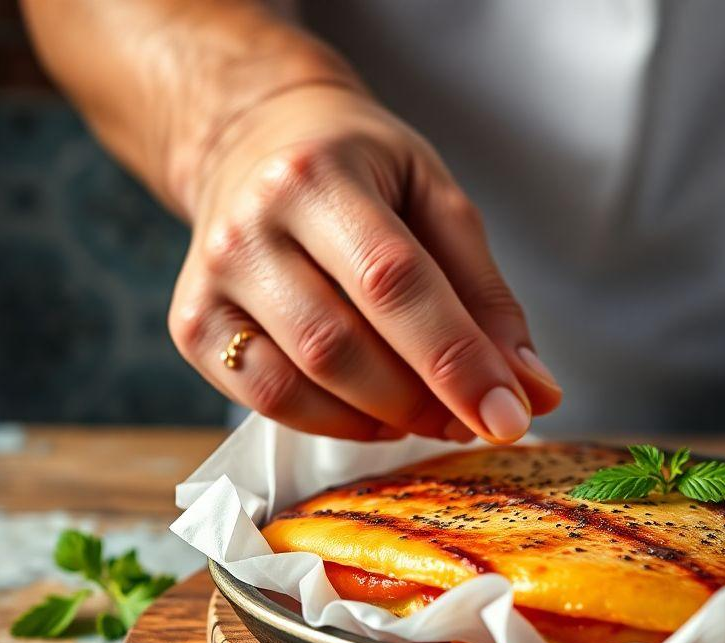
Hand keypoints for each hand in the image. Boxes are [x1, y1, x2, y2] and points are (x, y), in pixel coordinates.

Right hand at [168, 85, 560, 441]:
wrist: (252, 140)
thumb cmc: (362, 171)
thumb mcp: (438, 201)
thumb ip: (487, 297)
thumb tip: (534, 392)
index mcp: (319, 175)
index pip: (394, 283)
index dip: (456, 360)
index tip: (510, 415)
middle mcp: (249, 226)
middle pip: (342, 346)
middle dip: (423, 400)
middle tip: (475, 415)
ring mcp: (210, 279)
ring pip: (300, 384)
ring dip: (383, 418)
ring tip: (429, 409)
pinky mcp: (190, 326)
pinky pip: (266, 401)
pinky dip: (335, 421)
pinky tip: (376, 409)